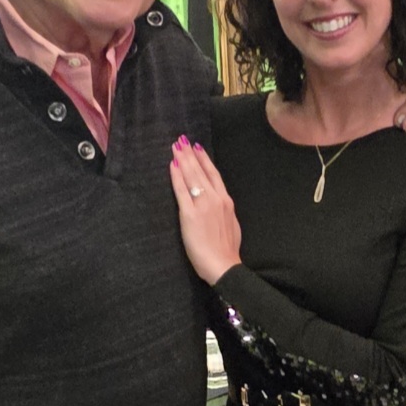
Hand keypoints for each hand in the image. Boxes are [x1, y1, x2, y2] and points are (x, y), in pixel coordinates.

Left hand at [169, 136, 242, 285]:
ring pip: (192, 177)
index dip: (205, 160)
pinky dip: (177, 176)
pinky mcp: (190, 214)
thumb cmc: (227, 250)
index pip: (214, 175)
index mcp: (226, 202)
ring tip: (176, 147)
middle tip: (182, 140)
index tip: (198, 148)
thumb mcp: (232, 225)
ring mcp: (203, 205)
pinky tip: (173, 165)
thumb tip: (221, 206)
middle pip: (201, 171)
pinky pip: (182, 190)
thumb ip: (225, 212)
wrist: (223, 264)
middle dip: (191, 154)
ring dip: (183, 160)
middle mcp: (216, 199)